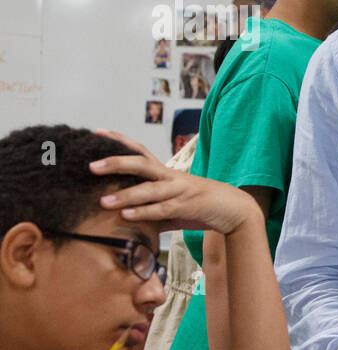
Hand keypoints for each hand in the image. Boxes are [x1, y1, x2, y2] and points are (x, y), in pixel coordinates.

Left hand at [91, 130, 260, 234]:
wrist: (234, 209)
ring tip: (104, 201)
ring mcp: (179, 191)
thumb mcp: (172, 201)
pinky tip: (126, 215)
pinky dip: (144, 212)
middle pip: (141, 163)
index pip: (140, 151)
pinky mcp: (186, 206)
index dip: (119, 141)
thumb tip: (124, 217)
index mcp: (166, 172)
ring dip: (126, 195)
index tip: (98, 132)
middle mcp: (171, 177)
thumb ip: (150, 206)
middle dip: (116, 163)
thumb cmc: (200, 205)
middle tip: (91, 166)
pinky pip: (162, 209)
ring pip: (149, 189)